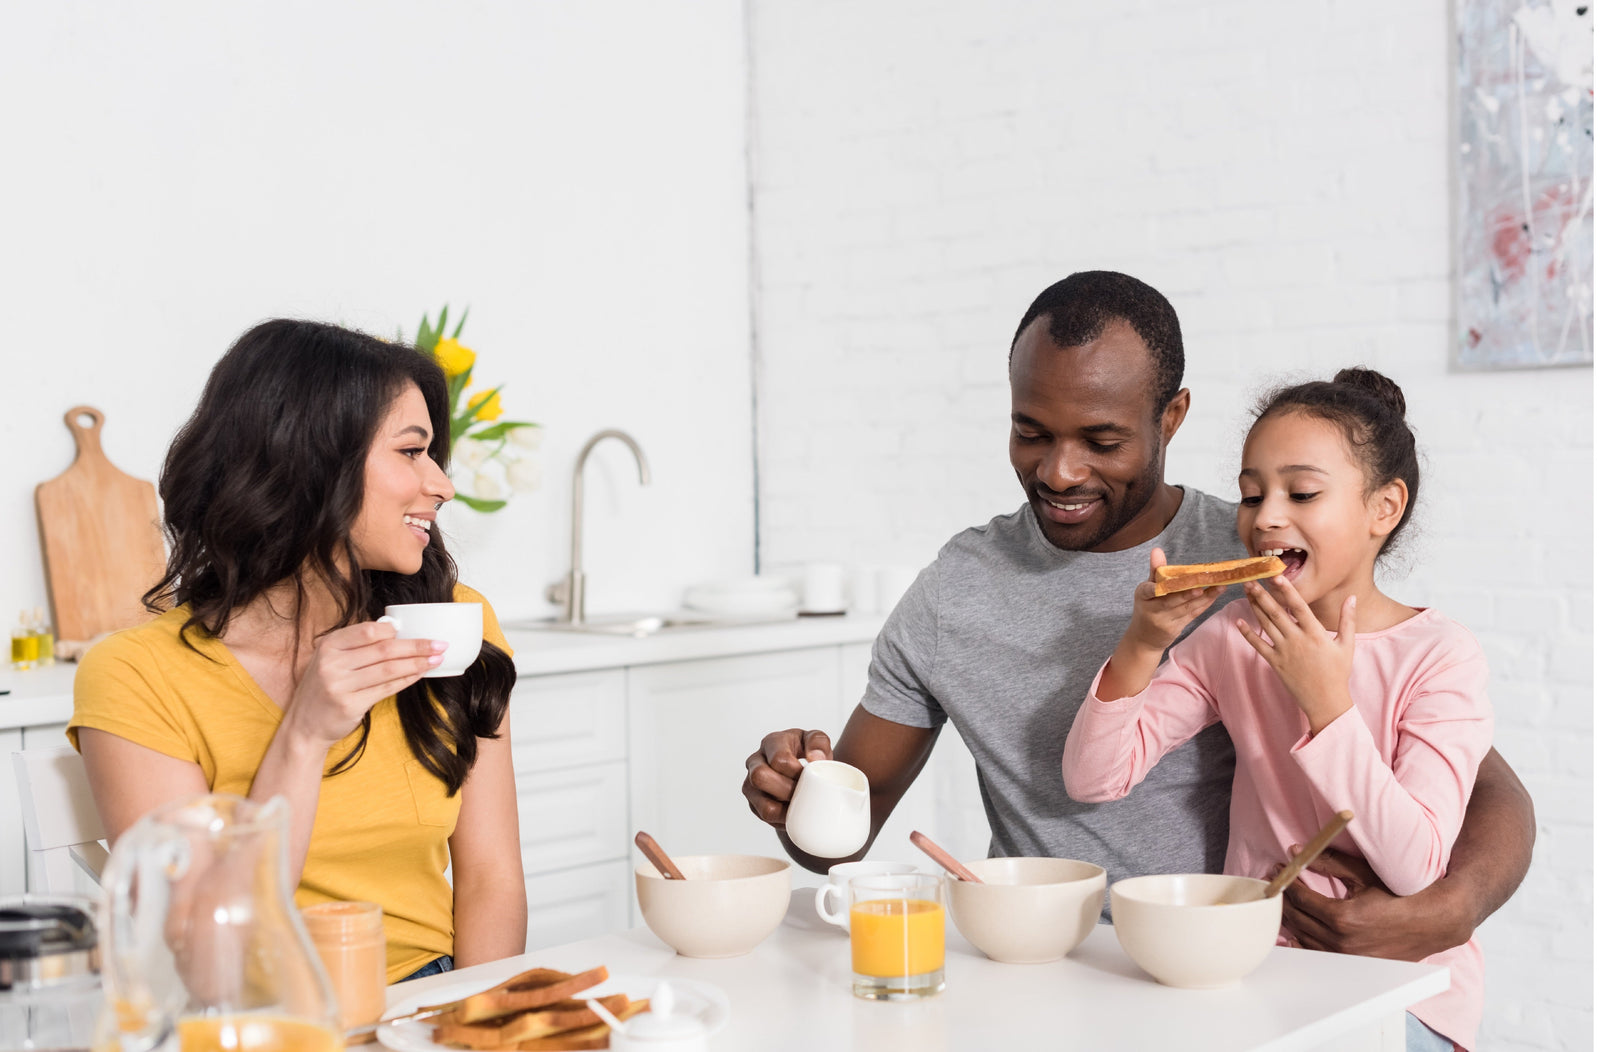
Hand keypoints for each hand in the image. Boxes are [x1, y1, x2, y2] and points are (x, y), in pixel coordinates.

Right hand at [281, 622, 444, 746]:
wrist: (304, 726)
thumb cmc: (324, 689)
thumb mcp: (330, 660)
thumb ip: (356, 646)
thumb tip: (395, 630)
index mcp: (329, 646)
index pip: (368, 631)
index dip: (395, 631)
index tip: (416, 630)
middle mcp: (332, 663)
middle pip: (384, 650)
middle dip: (416, 646)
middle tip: (440, 644)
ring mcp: (340, 685)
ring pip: (389, 669)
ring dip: (417, 663)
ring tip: (437, 659)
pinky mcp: (350, 704)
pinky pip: (386, 688)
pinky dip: (407, 679)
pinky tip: (420, 674)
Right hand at [741, 728, 832, 826]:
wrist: (804, 770)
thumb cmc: (808, 753)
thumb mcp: (817, 741)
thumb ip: (818, 743)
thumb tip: (815, 758)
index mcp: (772, 743)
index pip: (778, 759)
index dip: (796, 772)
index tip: (810, 776)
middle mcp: (756, 761)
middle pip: (760, 777)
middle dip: (788, 789)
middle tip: (806, 791)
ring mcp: (751, 783)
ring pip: (764, 804)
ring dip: (787, 807)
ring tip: (801, 802)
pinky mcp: (754, 802)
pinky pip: (766, 816)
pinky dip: (784, 817)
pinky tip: (795, 810)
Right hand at [1098, 549, 1222, 699]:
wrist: (1144, 638)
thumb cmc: (1147, 607)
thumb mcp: (1146, 589)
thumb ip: (1155, 570)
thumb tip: (1157, 549)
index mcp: (1143, 596)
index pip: (1148, 591)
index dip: (1154, 589)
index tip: (1159, 586)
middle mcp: (1153, 610)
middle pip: (1172, 600)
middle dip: (1187, 593)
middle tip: (1202, 584)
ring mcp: (1165, 621)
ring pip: (1186, 607)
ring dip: (1205, 597)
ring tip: (1220, 586)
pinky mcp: (1176, 628)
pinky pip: (1193, 614)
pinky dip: (1205, 604)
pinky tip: (1216, 595)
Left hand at [1236, 578, 1354, 732]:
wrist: (1326, 701)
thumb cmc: (1338, 672)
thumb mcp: (1347, 645)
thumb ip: (1347, 620)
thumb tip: (1352, 597)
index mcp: (1315, 633)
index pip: (1299, 606)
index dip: (1287, 590)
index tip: (1276, 576)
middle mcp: (1298, 640)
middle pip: (1276, 613)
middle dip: (1262, 595)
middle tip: (1250, 580)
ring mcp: (1284, 651)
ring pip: (1266, 625)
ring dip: (1254, 607)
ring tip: (1246, 592)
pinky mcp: (1275, 663)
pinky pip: (1258, 646)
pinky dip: (1247, 634)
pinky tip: (1238, 622)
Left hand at [1276, 846, 1469, 960]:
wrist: (1430, 923)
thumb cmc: (1399, 895)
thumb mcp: (1363, 874)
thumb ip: (1328, 862)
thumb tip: (1297, 850)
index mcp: (1342, 918)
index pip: (1300, 898)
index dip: (1286, 882)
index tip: (1280, 870)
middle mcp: (1341, 942)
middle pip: (1296, 919)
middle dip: (1283, 899)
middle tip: (1276, 883)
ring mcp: (1345, 957)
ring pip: (1302, 938)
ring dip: (1290, 919)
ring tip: (1284, 901)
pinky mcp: (1350, 964)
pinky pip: (1315, 953)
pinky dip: (1302, 941)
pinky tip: (1295, 930)